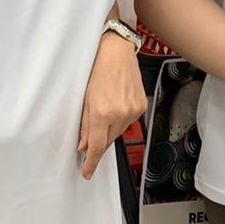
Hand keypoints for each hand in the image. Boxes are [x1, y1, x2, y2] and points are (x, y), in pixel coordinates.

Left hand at [78, 32, 145, 179]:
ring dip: (109, 130)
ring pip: (118, 132)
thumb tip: (83, 145)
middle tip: (89, 138)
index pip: (96, 147)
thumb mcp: (84, 98)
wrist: (116, 51)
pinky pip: (128, 122)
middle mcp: (120, 114)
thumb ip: (84, 124)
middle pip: (108, 141)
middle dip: (98, 143)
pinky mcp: (141, 106)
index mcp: (102, 112)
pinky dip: (120, 120)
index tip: (87, 172)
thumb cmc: (97, 69)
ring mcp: (133, 110)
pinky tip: (115, 107)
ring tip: (104, 112)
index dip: (91, 163)